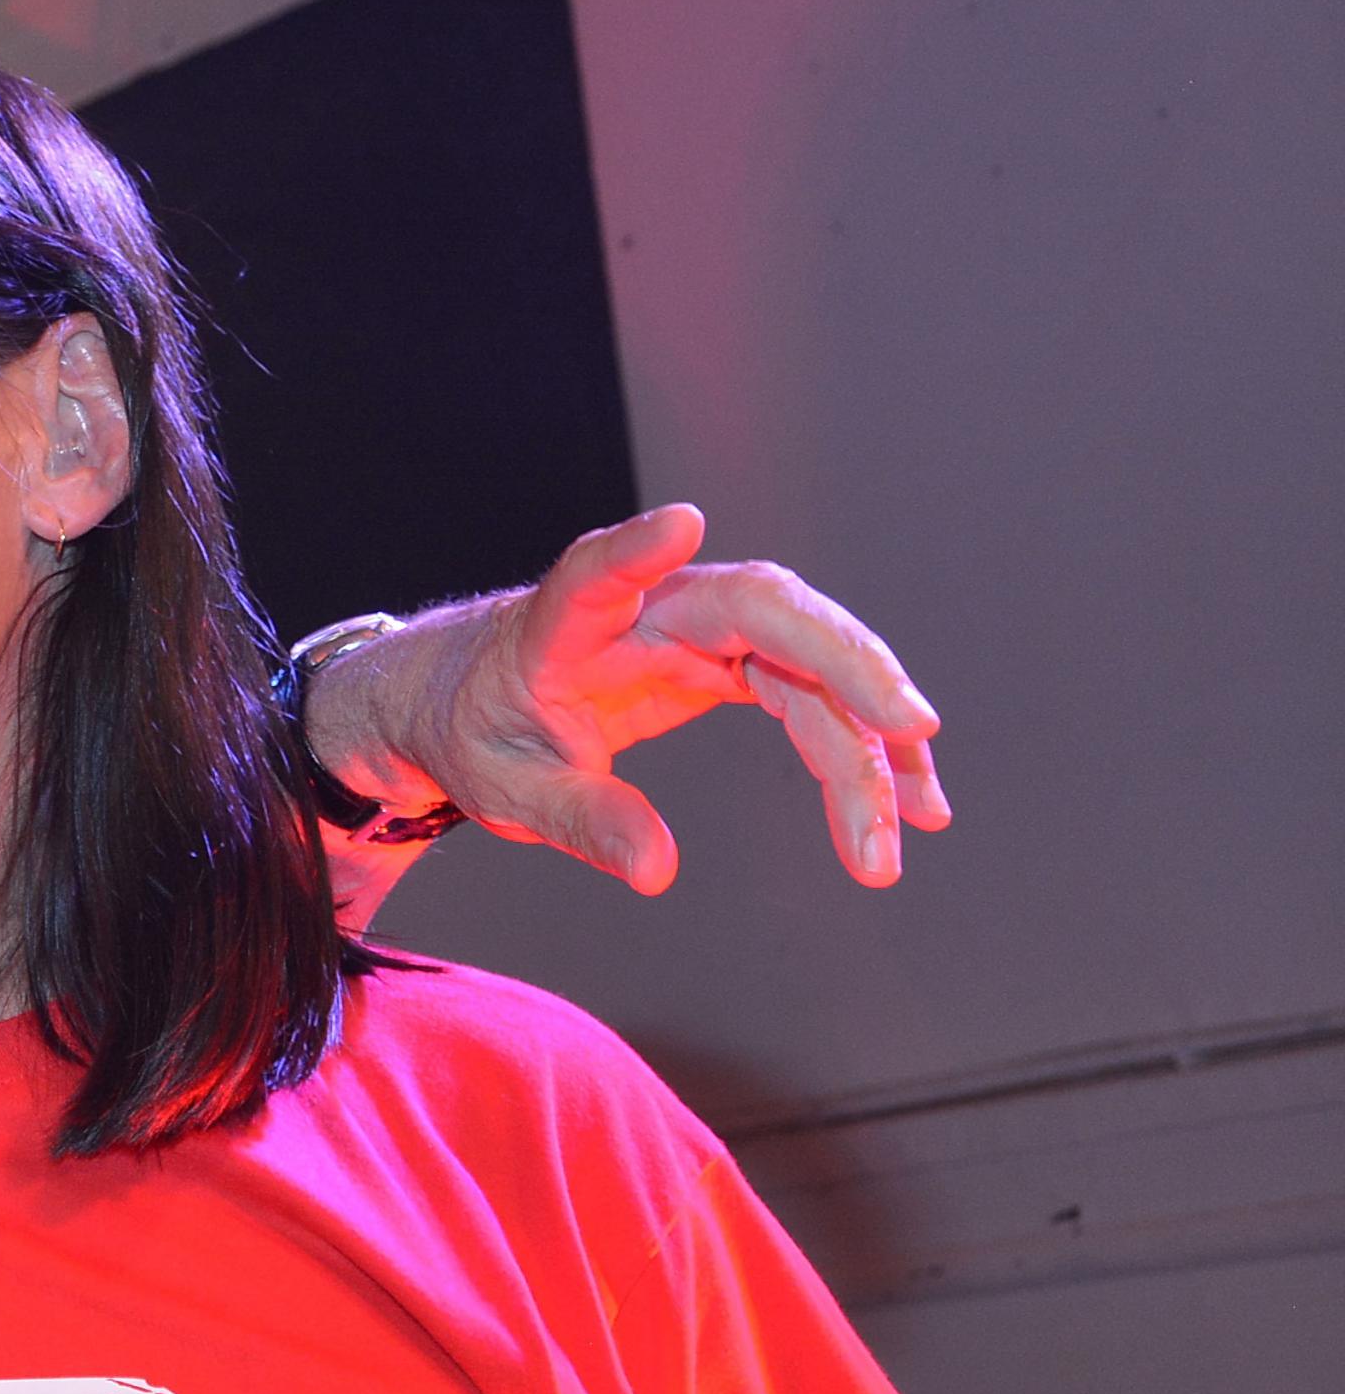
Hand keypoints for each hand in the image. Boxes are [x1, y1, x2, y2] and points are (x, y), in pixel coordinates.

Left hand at [363, 505, 946, 893]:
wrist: (477, 703)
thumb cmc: (480, 732)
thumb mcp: (507, 791)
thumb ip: (580, 820)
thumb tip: (658, 870)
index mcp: (566, 623)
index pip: (597, 571)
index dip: (635, 548)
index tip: (681, 523)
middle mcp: (648, 607)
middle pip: (762, 611)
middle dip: (845, 662)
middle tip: (911, 730)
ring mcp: (698, 626)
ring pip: (808, 657)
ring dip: (872, 734)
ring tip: (916, 822)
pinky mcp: (729, 657)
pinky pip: (812, 691)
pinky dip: (861, 744)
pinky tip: (908, 801)